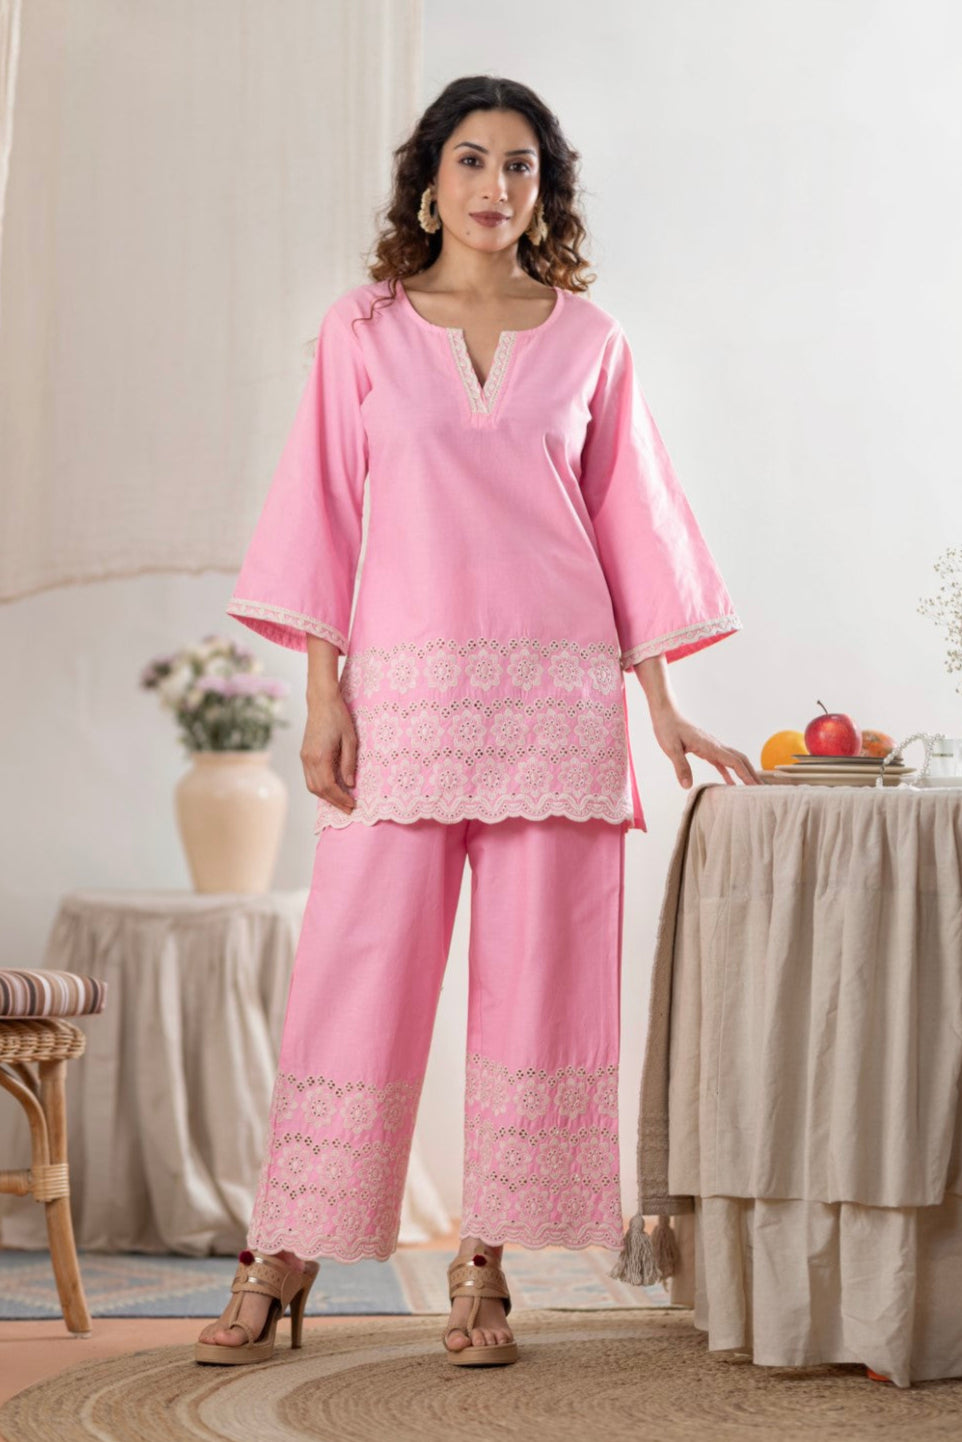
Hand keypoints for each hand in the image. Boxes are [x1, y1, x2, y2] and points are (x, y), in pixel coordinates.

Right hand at [300, 693, 357, 813]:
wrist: (321, 701)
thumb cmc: (338, 716)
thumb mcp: (350, 739)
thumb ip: (349, 763)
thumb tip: (350, 784)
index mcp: (320, 756)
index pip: (328, 786)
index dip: (340, 799)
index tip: (352, 805)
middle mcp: (308, 759)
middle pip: (318, 790)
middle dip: (333, 802)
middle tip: (348, 809)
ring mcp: (304, 757)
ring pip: (311, 785)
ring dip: (326, 796)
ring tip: (341, 801)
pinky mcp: (304, 754)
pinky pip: (310, 777)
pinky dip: (320, 787)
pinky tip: (332, 788)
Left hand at [650, 706, 761, 789]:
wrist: (666, 714)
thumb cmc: (668, 728)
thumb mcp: (671, 748)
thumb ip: (680, 766)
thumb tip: (687, 786)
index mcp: (710, 746)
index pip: (734, 762)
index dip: (746, 775)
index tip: (755, 787)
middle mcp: (715, 746)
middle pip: (740, 760)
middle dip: (752, 774)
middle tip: (762, 789)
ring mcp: (712, 747)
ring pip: (734, 760)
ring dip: (744, 772)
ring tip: (751, 788)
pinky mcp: (706, 749)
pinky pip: (722, 762)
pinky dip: (729, 773)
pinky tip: (730, 784)